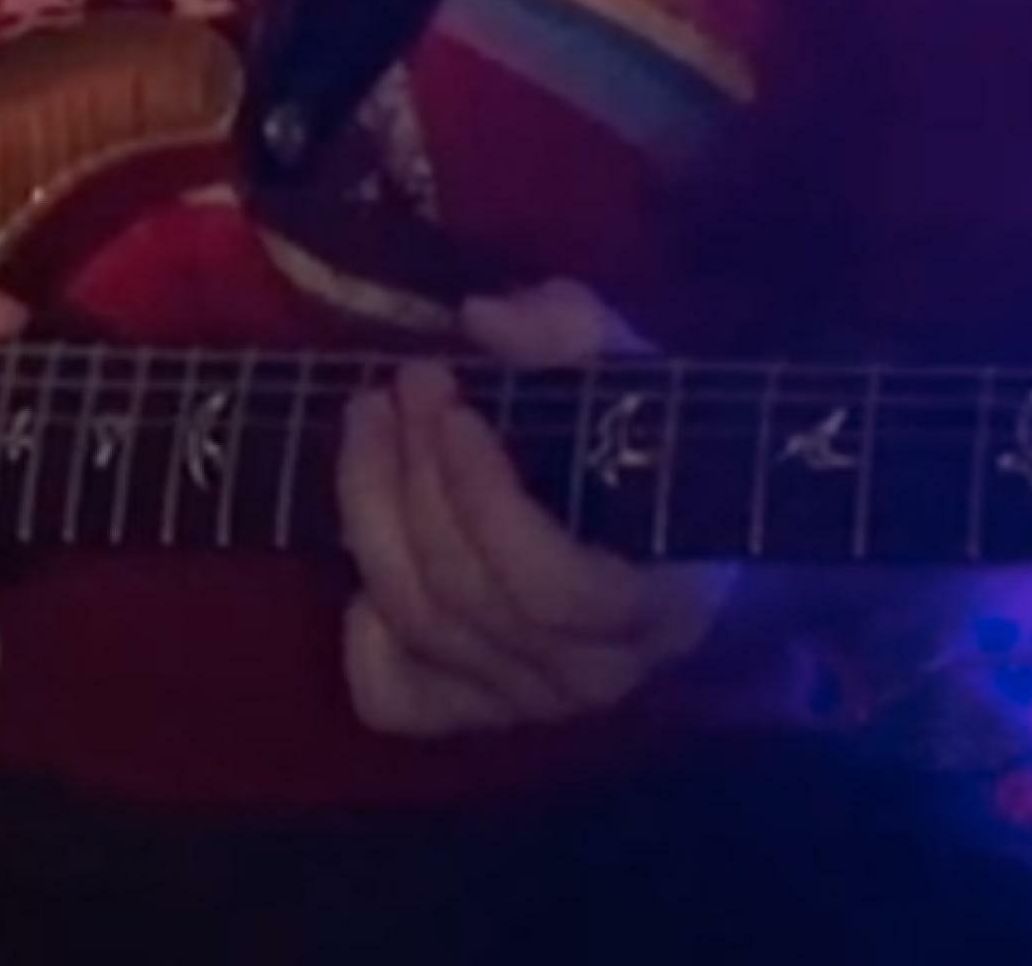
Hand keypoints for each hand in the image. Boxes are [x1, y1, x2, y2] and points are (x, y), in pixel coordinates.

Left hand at [337, 279, 735, 737]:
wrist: (666, 539)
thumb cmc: (650, 449)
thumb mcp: (629, 374)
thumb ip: (571, 332)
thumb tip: (482, 317)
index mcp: (656, 603)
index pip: (548, 584)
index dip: (484, 498)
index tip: (454, 407)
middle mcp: (592, 675)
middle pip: (464, 596)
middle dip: (415, 477)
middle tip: (401, 385)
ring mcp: (528, 705)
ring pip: (420, 628)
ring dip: (376, 512)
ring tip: (370, 419)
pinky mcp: (471, 714)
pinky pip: (392, 695)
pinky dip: (364, 630)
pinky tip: (373, 549)